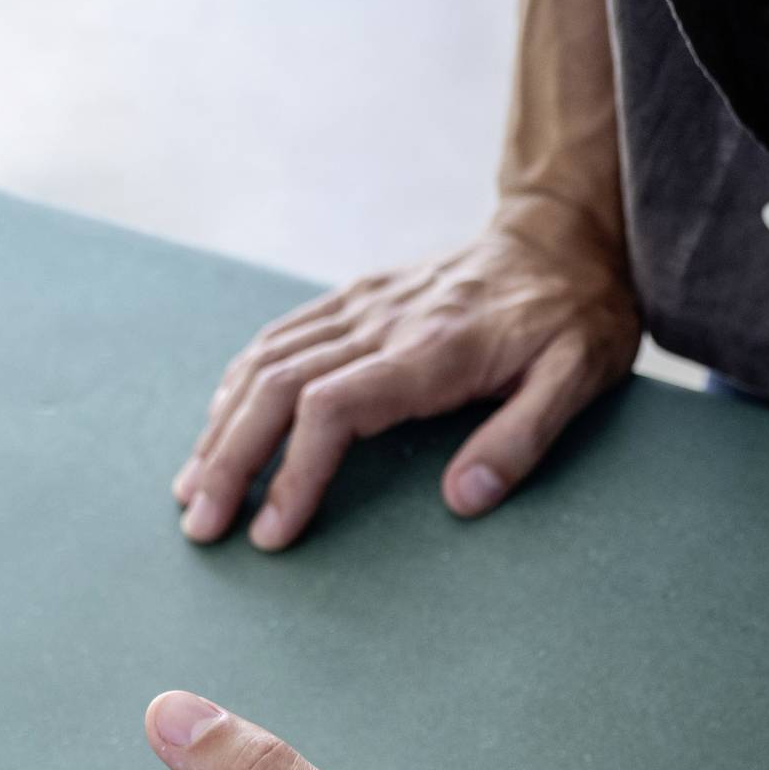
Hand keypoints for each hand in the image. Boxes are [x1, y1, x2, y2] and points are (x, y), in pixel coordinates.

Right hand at [170, 199, 640, 550]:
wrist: (561, 236)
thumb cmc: (576, 317)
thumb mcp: (578, 378)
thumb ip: (522, 439)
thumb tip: (463, 502)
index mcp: (432, 350)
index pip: (334, 409)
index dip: (294, 473)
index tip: (271, 533)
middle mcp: (382, 322)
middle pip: (278, 387)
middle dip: (231, 460)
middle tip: (201, 526)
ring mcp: (362, 305)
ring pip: (264, 362)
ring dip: (221, 427)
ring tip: (190, 489)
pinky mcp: (354, 298)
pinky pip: (278, 337)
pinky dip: (237, 384)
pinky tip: (218, 426)